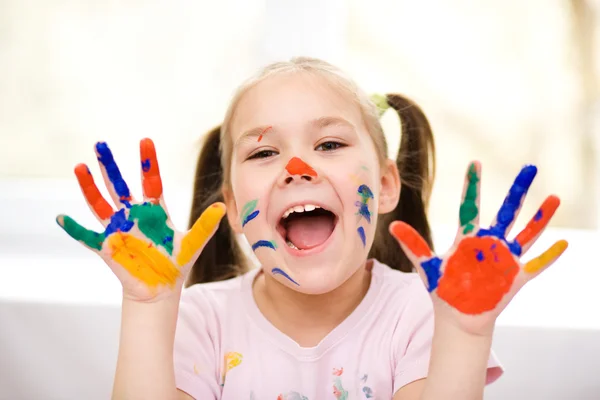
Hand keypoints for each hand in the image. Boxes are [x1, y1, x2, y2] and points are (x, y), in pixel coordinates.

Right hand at [56, 138, 225, 301]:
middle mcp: (133, 215)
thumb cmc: (176, 264)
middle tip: (100, 144)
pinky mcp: (107, 247)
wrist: (161, 290)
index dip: (148, 161)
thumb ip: (206, 225)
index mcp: (154, 210)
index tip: (145, 140)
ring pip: (100, 204)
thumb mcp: (193, 243)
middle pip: (119, 186)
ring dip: (89, 187)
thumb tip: (222, 206)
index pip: (150, 180)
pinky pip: (87, 236)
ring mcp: (118, 229)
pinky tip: (61, 217)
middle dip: (110, 165)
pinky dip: (74, 228)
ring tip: (80, 167)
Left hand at [390, 162, 567, 334]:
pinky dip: (550, 256)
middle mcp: (489, 243)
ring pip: (527, 233)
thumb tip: (392, 226)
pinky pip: (536, 265)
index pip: (471, 206)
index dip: (472, 185)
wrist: (458, 317)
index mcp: (467, 238)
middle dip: (518, 190)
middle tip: (530, 167)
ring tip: (554, 198)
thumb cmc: (443, 289)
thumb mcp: (427, 266)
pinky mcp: (515, 277)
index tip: (474, 162)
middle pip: (507, 211)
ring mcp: (504, 259)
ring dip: (540, 218)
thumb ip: (413, 245)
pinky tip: (564, 244)